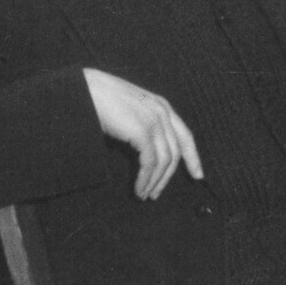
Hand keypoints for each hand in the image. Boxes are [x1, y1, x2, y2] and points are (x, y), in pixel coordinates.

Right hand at [82, 68, 202, 199]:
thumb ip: (143, 124)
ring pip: (164, 160)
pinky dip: (145, 180)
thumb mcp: (131, 110)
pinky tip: (139, 189)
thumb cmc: (103, 100)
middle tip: (156, 194)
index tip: (198, 175)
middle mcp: (162, 113)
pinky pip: (150, 163)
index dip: (193, 157)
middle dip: (167, 177)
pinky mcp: (142, 131)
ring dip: (155, 182)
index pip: (185, 136)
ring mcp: (154, 121)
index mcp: (162, 106)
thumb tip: (146, 152)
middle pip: (175, 152)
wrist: (87, 89)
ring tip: (144, 195)